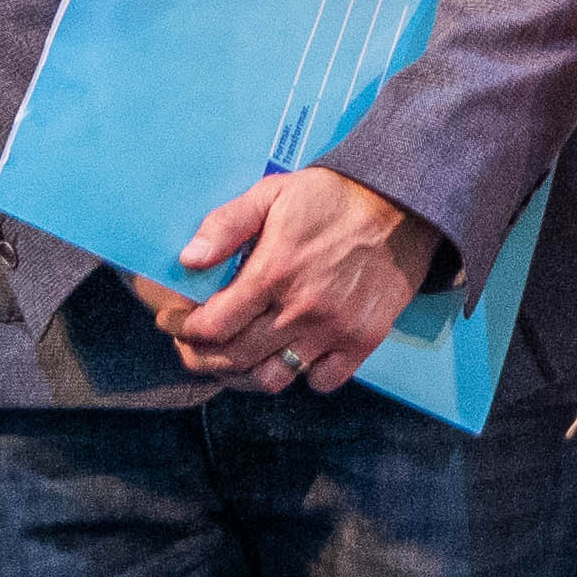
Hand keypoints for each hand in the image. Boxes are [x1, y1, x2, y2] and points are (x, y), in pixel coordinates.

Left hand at [146, 166, 443, 393]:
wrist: (402, 206)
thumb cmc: (330, 198)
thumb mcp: (271, 194)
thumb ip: (226, 225)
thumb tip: (188, 260)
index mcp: (274, 272)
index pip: (214, 325)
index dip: (184, 329)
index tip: (174, 322)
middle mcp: (301, 309)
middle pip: (236, 358)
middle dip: (202, 357)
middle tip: (193, 346)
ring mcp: (334, 330)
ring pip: (274, 378)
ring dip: (247, 372)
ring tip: (238, 354)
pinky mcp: (363, 341)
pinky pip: (321, 382)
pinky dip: (302, 376)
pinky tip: (292, 355)